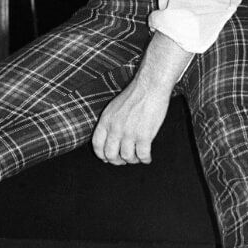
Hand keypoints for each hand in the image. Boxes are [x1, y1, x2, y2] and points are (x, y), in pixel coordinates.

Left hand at [91, 31, 192, 165]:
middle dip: (118, 161)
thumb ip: (110, 123)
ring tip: (138, 157)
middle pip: (111, 155)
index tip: (108, 158)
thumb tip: (110, 140)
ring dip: (134, 160)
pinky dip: (145, 159)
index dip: (102, 155)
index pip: (97, 145)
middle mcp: (115, 128)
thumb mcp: (114, 107)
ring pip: (127, 157)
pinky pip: (143, 155)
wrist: (150, 86)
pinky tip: (147, 157)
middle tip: (125, 160)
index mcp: (106, 120)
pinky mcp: (144, 136)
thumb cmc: (134, 95)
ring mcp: (129, 133)